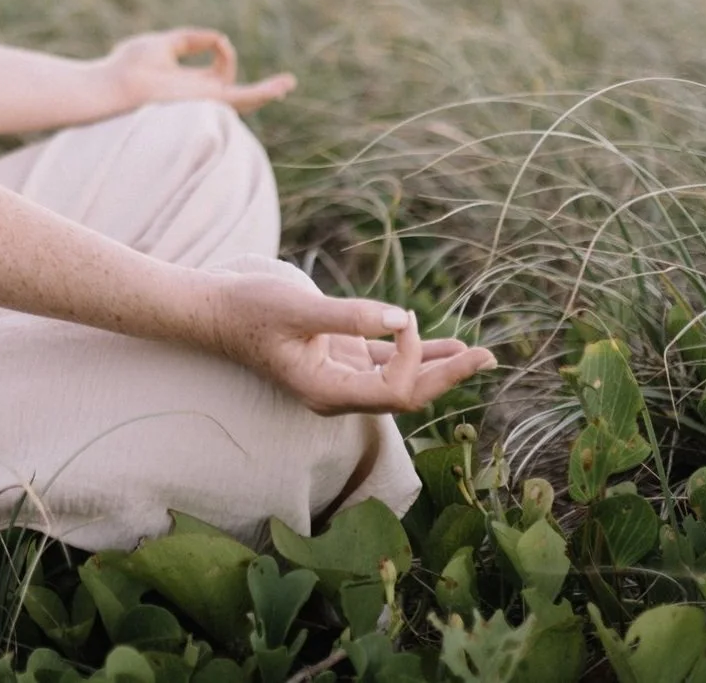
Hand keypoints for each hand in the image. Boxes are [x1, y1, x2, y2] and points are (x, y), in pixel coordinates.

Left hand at [101, 27, 294, 114]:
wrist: (116, 84)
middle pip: (236, 94)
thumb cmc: (130, 66)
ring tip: (287, 84)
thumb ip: (192, 39)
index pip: (219, 70)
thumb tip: (220, 37)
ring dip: (266, 93)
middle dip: (260, 90)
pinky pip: (240, 100)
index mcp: (189, 83)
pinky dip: (260, 93)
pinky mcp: (205, 101)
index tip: (217, 39)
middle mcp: (199, 97)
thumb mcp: (166, 44)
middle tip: (286, 84)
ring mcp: (203, 101)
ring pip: (243, 101)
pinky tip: (279, 87)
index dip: (223, 50)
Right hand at [204, 273, 497, 414]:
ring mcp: (340, 378)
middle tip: (489, 357)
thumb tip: (401, 320)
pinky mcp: (339, 359)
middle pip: (406, 395)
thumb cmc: (250, 310)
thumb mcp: (298, 308)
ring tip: (480, 356)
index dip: (413, 360)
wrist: (216, 312)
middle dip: (447, 377)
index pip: (392, 392)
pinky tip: (445, 344)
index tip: (406, 319)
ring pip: (400, 380)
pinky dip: (415, 353)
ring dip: (438, 367)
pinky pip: (386, 363)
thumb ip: (349, 316)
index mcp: (327, 392)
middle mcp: (338, 393)